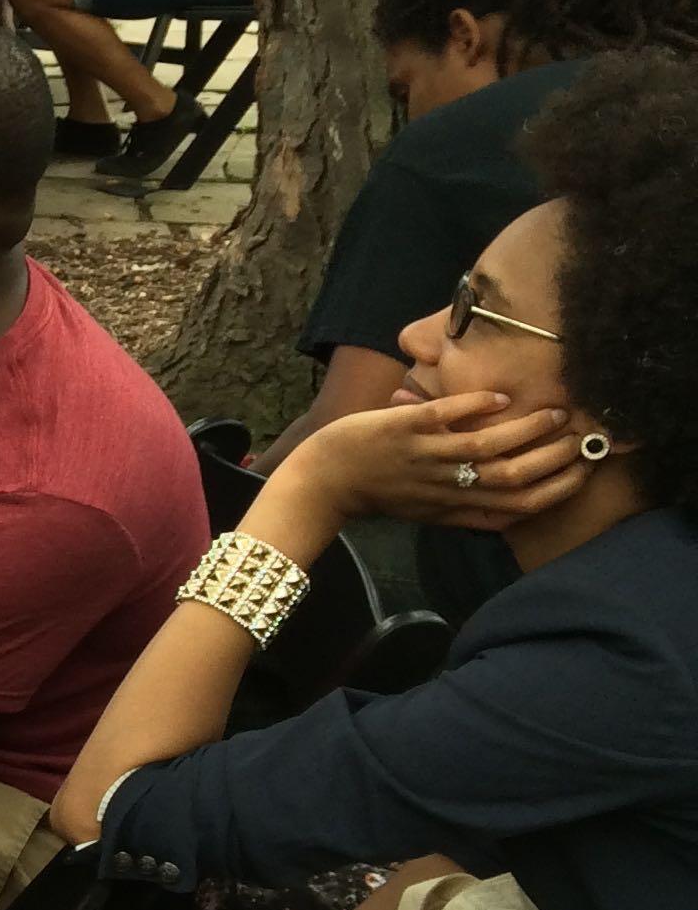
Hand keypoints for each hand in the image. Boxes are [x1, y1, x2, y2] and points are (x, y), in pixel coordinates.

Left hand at [268, 391, 589, 533]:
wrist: (321, 481)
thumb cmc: (379, 493)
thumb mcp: (428, 512)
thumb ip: (468, 510)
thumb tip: (512, 509)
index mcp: (454, 508)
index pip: (518, 506)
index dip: (558, 489)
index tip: (587, 469)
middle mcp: (444, 486)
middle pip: (512, 478)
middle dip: (555, 459)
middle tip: (583, 437)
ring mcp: (422, 457)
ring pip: (486, 447)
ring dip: (528, 428)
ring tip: (557, 412)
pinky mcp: (401, 430)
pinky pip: (444, 416)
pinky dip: (476, 406)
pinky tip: (501, 397)